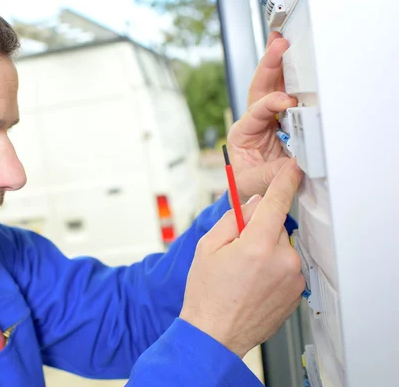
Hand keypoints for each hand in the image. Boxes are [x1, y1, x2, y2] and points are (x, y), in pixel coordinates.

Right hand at [180, 159, 304, 357]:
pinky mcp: (296, 292)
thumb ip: (233, 219)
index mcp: (256, 246)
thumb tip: (253, 204)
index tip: (293, 169)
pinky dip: (273, 267)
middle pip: (275, 227)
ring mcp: (292, 278)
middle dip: (257, 230)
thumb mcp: (207, 247)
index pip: (276, 202)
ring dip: (266, 250)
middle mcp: (281, 260)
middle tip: (235, 251)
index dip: (285, 181)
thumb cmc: (207, 295)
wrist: (215, 335)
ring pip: (281, 247)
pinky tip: (254, 283)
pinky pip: (286, 266)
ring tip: (244, 273)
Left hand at [227, 32, 297, 202]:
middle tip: (278, 45)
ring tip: (283, 41)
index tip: (286, 101)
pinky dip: (295, 78)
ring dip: (280, 63)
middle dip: (269, 65)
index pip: (256, 113)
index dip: (270, 104)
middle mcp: (254, 121)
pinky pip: (290, 95)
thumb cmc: (249, 184)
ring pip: (274, 86)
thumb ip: (272, 174)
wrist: (252, 190)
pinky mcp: (286, 120)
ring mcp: (270, 118)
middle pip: (260, 88)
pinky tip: (299, 60)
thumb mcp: (254, 183)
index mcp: (242, 133)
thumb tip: (295, 165)